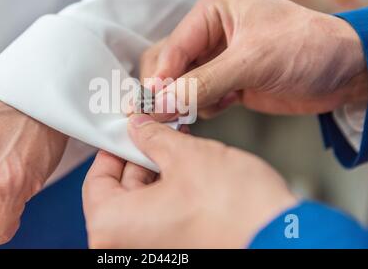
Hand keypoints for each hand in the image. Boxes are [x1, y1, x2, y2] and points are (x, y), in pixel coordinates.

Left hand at [83, 114, 296, 247]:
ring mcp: (152, 252)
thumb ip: (153, 137)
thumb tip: (139, 127)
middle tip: (156, 131)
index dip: (113, 149)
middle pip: (120, 192)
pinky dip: (171, 193)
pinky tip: (189, 170)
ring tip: (178, 145)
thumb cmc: (236, 210)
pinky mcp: (177, 252)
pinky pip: (162, 218)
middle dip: (141, 157)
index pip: (96, 180)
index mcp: (112, 228)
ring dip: (159, 172)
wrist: (283, 242)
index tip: (125, 132)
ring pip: (143, 204)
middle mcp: (125, 248)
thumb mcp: (186, 156)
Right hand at [140, 0, 367, 118]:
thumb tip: (162, 102)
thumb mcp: (253, 61)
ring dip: (186, 101)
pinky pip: (197, 98)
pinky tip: (226, 104)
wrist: (343, 71)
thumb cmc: (306, 48)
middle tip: (167, 115)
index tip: (153, 106)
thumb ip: (203, 83)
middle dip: (168, 91)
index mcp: (211, 11)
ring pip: (179, 85)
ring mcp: (215, 60)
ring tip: (211, 105)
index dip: (160, 78)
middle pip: (167, 65)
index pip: (172, 47)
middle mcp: (208, 33)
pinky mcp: (224, 82)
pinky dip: (202, 108)